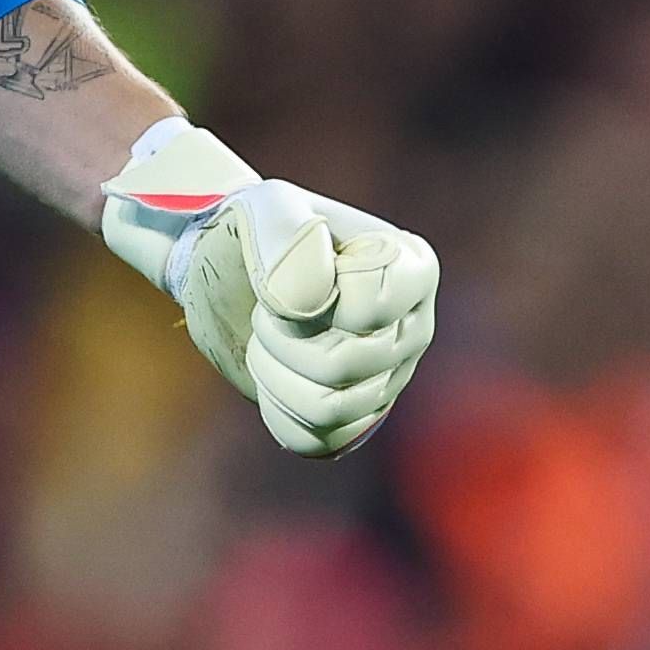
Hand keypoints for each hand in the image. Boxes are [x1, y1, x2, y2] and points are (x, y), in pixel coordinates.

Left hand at [102, 123, 437, 455]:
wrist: (234, 270)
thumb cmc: (261, 231)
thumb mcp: (266, 208)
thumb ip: (288, 236)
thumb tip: (309, 304)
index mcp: (413, 269)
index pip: (369, 309)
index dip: (309, 293)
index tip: (291, 264)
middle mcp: (414, 328)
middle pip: (344, 365)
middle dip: (280, 335)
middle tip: (266, 306)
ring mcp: (390, 379)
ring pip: (331, 409)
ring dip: (274, 371)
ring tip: (267, 336)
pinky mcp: (359, 418)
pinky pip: (320, 441)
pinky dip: (279, 408)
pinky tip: (273, 373)